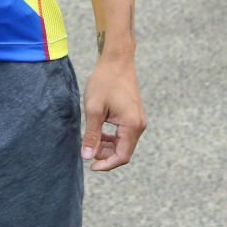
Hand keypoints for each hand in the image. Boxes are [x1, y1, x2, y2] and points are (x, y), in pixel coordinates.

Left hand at [81, 57, 145, 171]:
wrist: (116, 60)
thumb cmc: (104, 81)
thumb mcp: (93, 109)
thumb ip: (92, 135)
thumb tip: (87, 156)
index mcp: (132, 126)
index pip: (122, 156)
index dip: (106, 164)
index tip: (91, 166)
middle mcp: (139, 125)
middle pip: (123, 151)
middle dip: (105, 154)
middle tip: (87, 150)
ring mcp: (138, 119)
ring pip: (123, 142)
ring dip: (107, 146)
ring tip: (91, 141)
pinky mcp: (133, 114)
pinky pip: (124, 133)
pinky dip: (112, 137)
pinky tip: (99, 133)